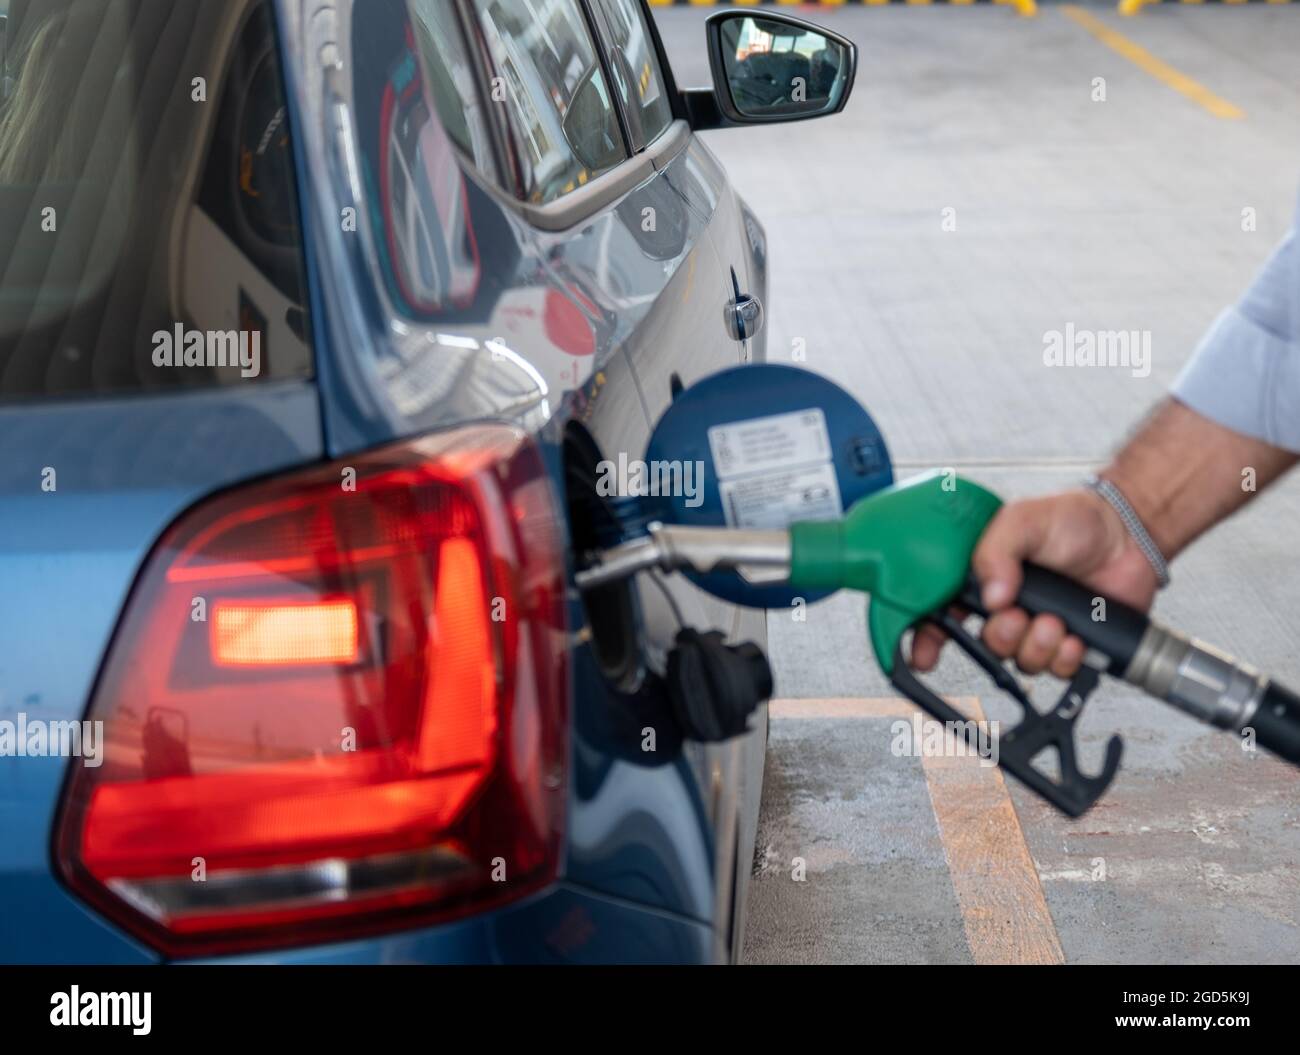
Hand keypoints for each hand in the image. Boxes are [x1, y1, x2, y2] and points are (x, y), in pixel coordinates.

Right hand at [910, 488, 1159, 677]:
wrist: (1128, 534)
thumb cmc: (1074, 520)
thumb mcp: (1022, 520)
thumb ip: (996, 551)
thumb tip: (992, 595)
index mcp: (985, 579)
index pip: (944, 614)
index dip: (929, 639)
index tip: (926, 656)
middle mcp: (1008, 607)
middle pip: (986, 644)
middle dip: (1002, 637)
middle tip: (1018, 617)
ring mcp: (1038, 628)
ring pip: (1022, 661)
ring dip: (1038, 647)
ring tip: (1055, 622)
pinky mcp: (1070, 644)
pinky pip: (1058, 670)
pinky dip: (1066, 657)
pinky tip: (1076, 635)